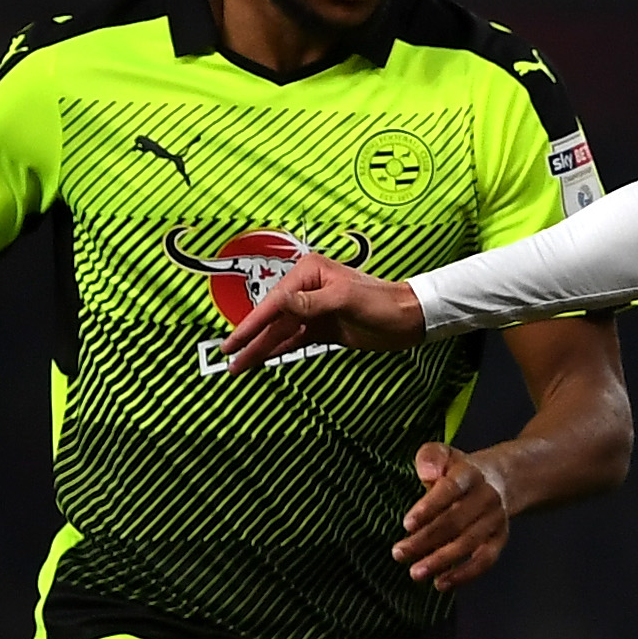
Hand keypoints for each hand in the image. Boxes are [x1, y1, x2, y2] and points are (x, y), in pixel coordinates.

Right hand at [221, 255, 424, 372]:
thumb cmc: (382, 301)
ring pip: (281, 332)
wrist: (408, 318)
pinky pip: (294, 339)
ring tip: (239, 366)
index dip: (251, 324)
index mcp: (308, 272)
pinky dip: (279, 350)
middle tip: (229, 357)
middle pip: (272, 318)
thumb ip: (311, 303)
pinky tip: (263, 360)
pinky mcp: (322, 327)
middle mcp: (306, 288)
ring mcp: (313, 310)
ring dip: (261, 348)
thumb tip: (281, 302)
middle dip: (251, 339)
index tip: (233, 341)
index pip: (274, 302)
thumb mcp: (345, 299)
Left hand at [393, 442, 520, 589]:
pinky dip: (464, 575)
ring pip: (469, 543)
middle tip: (399, 553)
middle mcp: (487, 497)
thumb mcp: (444, 453)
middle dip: (425, 540)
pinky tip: (440, 583)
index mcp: (470, 473)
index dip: (429, 507)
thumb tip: (428, 474)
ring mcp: (495, 520)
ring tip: (415, 572)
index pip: (450, 489)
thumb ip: (430, 456)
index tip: (407, 524)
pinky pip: (485, 560)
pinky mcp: (499, 539)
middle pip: (456, 521)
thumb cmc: (459, 470)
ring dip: (441, 561)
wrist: (502, 479)